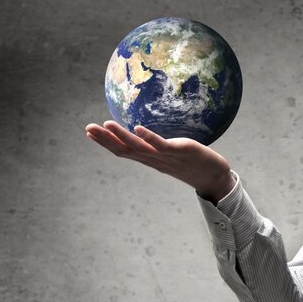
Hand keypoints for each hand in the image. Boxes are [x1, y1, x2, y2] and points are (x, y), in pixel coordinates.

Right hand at [85, 121, 235, 203]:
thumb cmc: (192, 163)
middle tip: (88, 128)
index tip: (89, 132)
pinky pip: (162, 145)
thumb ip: (156, 147)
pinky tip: (138, 128)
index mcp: (151, 159)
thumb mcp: (170, 154)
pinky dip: (149, 138)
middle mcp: (155, 160)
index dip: (106, 142)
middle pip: (126, 150)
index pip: (124, 151)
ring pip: (140, 148)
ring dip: (122, 136)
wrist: (214, 176)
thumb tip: (145, 136)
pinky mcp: (180, 152)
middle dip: (106, 139)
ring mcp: (166, 157)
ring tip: (106, 124)